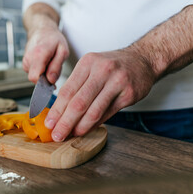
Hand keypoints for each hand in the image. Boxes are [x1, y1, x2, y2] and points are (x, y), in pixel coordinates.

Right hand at [22, 26, 68, 83]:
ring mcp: (25, 62)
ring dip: (44, 74)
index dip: (44, 83)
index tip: (52, 82)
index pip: (35, 78)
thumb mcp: (63, 51)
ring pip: (35, 77)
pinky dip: (41, 71)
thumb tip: (51, 81)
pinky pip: (34, 74)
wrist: (42, 30)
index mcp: (38, 55)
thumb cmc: (53, 39)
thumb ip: (56, 67)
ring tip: (50, 62)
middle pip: (36, 79)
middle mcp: (29, 59)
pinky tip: (45, 62)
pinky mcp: (25, 64)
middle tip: (54, 68)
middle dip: (46, 79)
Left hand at [44, 49, 158, 141]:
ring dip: (80, 126)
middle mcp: (102, 70)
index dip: (56, 110)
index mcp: (87, 63)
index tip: (49, 123)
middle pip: (78, 102)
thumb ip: (77, 86)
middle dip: (65, 122)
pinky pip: (108, 113)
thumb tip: (60, 112)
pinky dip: (95, 124)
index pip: (67, 91)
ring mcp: (117, 82)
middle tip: (57, 134)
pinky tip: (87, 129)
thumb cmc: (113, 65)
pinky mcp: (128, 94)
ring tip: (71, 135)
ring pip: (93, 110)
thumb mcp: (92, 67)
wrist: (143, 59)